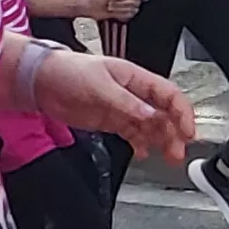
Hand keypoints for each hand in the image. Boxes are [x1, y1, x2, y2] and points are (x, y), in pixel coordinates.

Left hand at [37, 52, 199, 165]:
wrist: (42, 81)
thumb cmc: (69, 71)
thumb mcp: (100, 85)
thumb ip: (126, 102)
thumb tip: (151, 114)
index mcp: (135, 77)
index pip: (169, 94)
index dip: (182, 112)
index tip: (187, 132)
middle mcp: (133, 93)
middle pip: (164, 114)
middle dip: (175, 133)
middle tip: (177, 152)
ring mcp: (123, 108)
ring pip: (151, 126)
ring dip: (161, 141)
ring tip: (167, 157)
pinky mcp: (111, 120)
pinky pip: (133, 134)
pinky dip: (141, 144)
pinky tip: (142, 153)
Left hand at [87, 0, 146, 19]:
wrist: (91, 7)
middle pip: (134, 2)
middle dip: (120, 4)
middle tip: (109, 4)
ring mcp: (126, 5)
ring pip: (132, 9)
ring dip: (119, 9)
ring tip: (109, 8)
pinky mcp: (124, 13)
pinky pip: (130, 15)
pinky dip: (122, 14)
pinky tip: (114, 13)